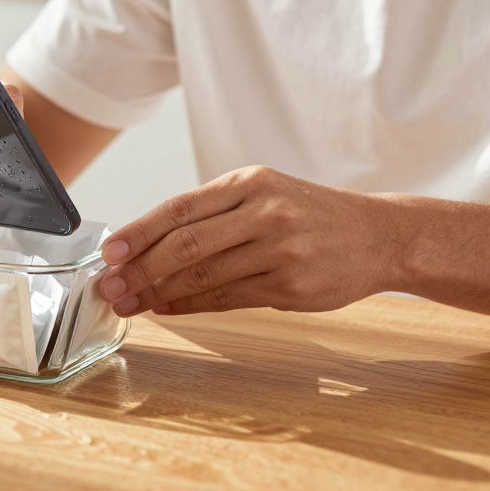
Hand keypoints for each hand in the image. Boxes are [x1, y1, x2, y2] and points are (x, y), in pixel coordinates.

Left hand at [97, 165, 408, 316]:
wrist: (379, 235)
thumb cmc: (309, 213)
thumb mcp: (263, 193)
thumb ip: (212, 213)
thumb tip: (146, 242)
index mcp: (250, 182)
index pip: (180, 208)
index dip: (139, 232)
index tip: (110, 253)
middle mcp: (264, 212)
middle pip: (186, 245)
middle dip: (140, 269)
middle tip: (109, 286)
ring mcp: (280, 251)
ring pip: (203, 276)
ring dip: (158, 293)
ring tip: (129, 302)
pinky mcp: (290, 287)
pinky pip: (228, 299)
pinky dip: (191, 306)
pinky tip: (167, 308)